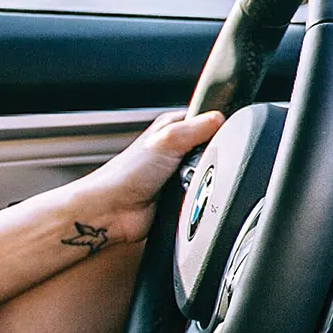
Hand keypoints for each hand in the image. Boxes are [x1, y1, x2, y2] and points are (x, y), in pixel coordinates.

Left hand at [73, 110, 226, 245]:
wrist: (111, 213)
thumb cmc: (123, 175)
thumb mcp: (166, 139)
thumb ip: (197, 126)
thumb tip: (221, 119)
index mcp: (173, 128)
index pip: (208, 119)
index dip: (216, 128)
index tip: (216, 138)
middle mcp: (176, 150)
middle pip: (213, 149)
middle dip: (211, 158)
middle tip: (197, 164)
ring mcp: (180, 175)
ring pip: (211, 174)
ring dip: (205, 180)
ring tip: (190, 183)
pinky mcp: (183, 198)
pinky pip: (204, 195)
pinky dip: (201, 198)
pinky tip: (191, 197)